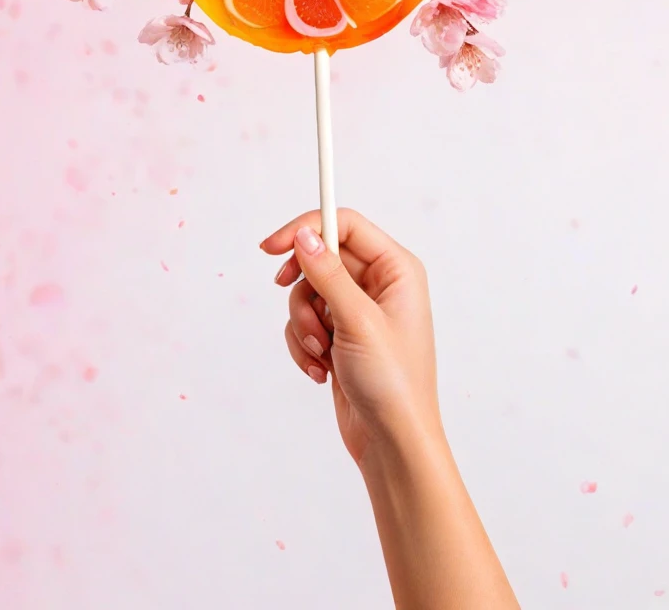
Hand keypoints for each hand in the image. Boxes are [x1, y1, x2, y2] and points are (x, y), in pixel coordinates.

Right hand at [260, 208, 441, 466]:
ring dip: (303, 323)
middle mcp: (379, 284)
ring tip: (319, 352)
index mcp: (396, 269)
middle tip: (289, 297)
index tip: (272, 247)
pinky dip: (304, 344)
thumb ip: (328, 274)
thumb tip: (304, 235)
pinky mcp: (341, 336)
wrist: (393, 443)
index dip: (307, 227)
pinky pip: (306, 322)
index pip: (346, 225)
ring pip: (308, 292)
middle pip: (321, 258)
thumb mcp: (358, 321)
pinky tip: (320, 370)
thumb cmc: (393, 383)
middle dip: (304, 289)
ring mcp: (358, 311)